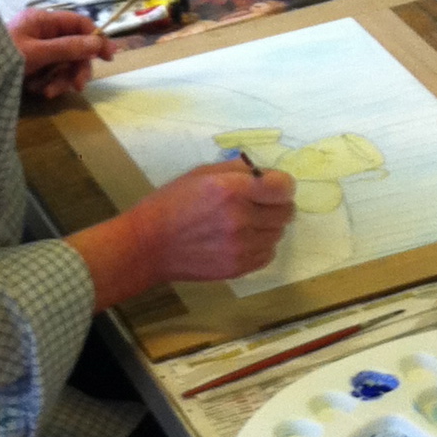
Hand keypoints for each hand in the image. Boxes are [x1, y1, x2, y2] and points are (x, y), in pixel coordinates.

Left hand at [9, 6, 112, 99]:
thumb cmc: (1, 55)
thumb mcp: (36, 53)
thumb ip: (67, 48)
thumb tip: (97, 43)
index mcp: (43, 20)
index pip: (79, 24)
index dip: (96, 38)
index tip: (109, 56)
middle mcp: (42, 32)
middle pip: (74, 48)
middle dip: (76, 68)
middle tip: (77, 86)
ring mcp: (36, 49)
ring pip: (63, 64)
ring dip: (60, 80)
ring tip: (47, 93)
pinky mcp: (31, 66)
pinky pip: (49, 74)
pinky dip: (47, 84)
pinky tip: (36, 91)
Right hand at [128, 161, 297, 282]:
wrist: (149, 245)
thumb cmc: (172, 203)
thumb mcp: (200, 174)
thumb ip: (237, 169)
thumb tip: (263, 173)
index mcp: (231, 190)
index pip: (283, 187)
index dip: (281, 184)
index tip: (272, 186)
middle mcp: (241, 218)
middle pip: (286, 212)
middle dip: (276, 204)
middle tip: (258, 203)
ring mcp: (241, 246)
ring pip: (278, 234)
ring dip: (268, 226)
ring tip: (245, 223)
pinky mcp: (238, 267)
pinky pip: (268, 254)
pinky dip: (260, 246)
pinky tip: (241, 240)